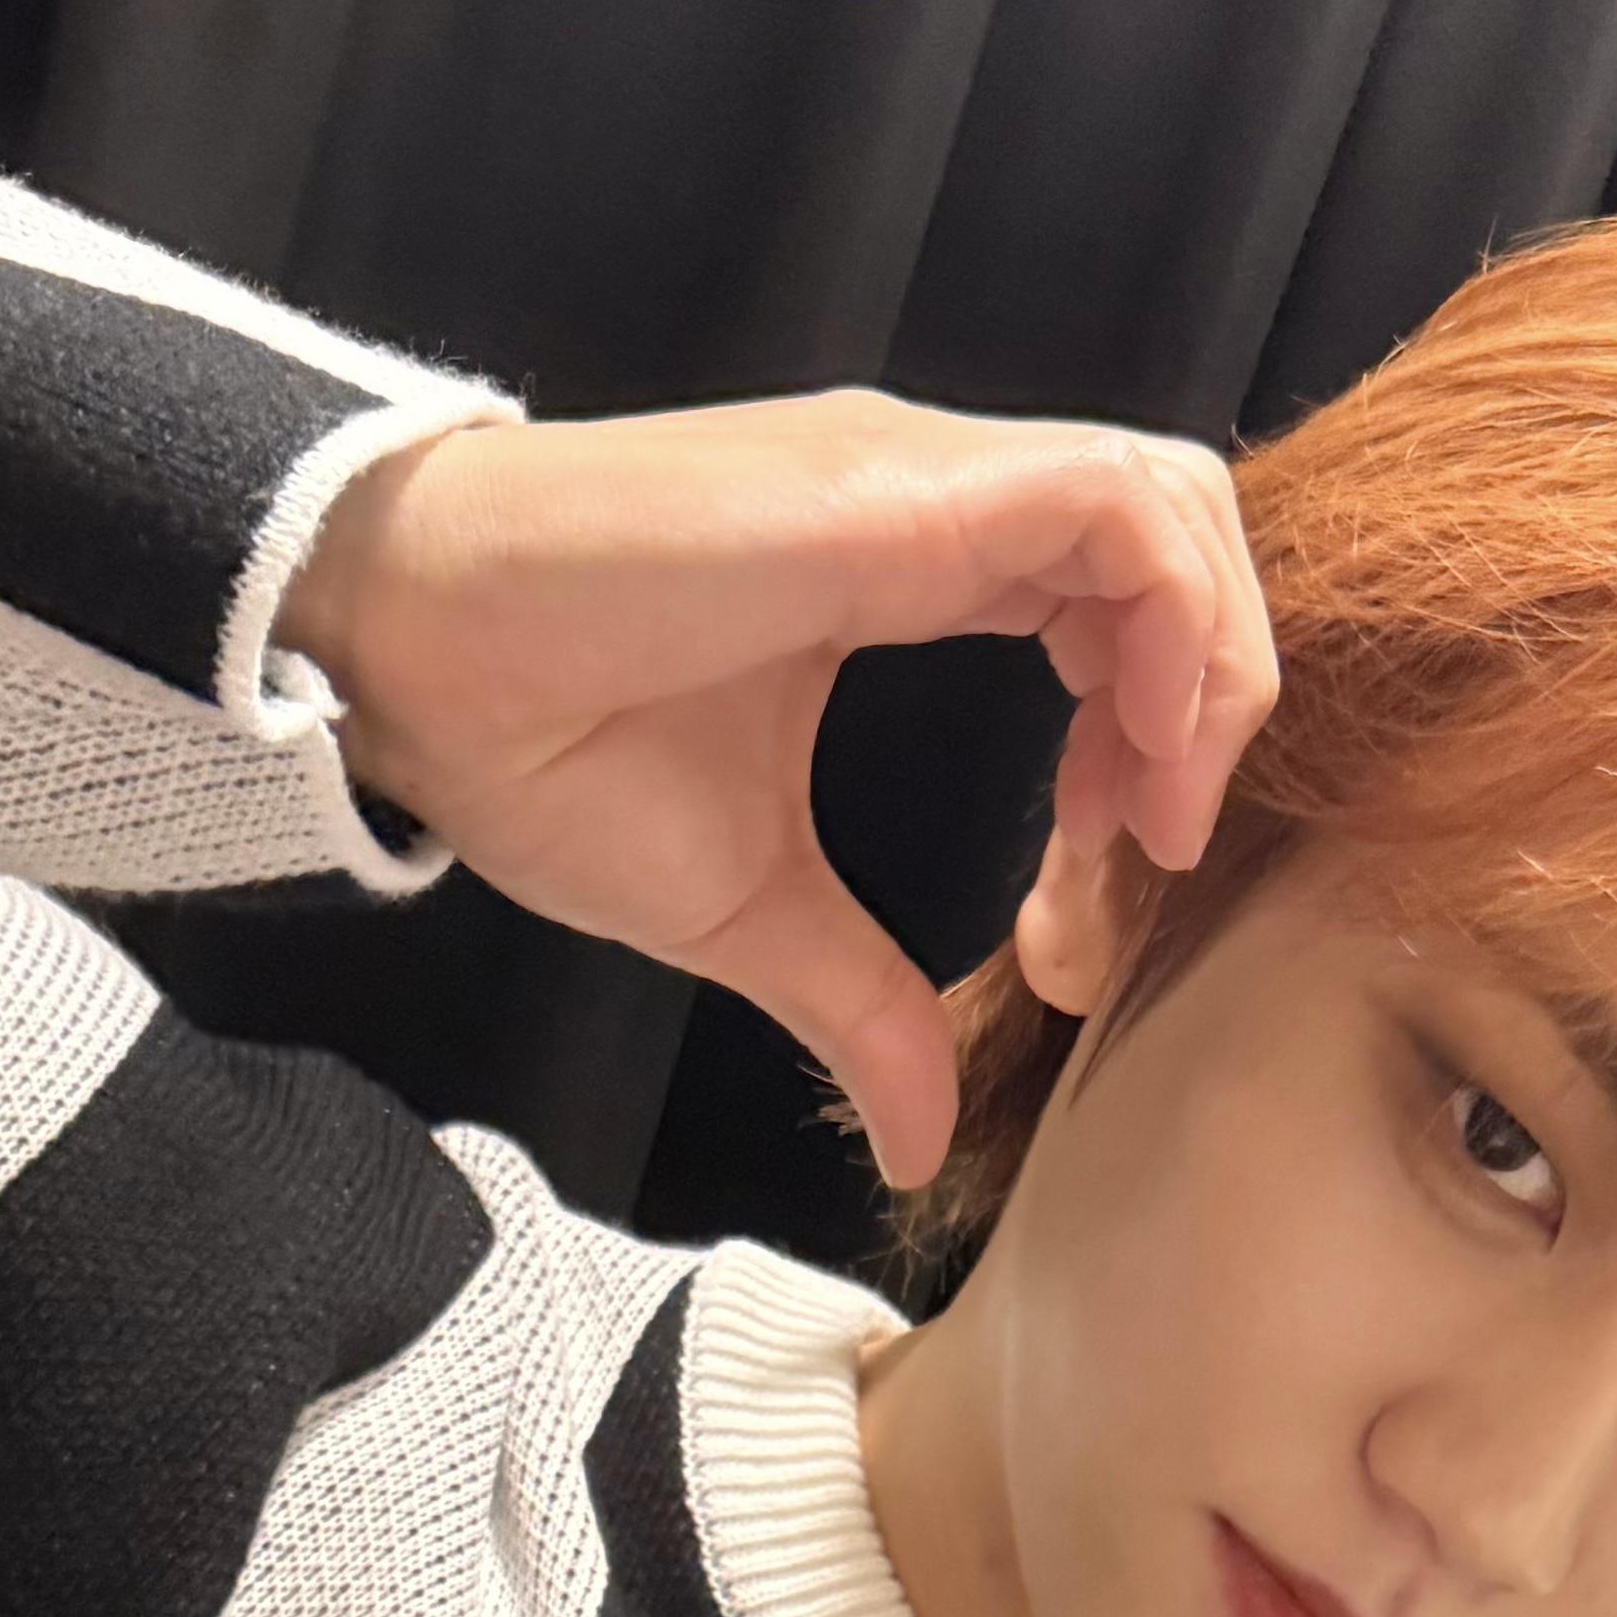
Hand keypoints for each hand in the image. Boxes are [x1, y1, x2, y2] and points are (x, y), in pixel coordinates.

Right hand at [278, 394, 1275, 1187]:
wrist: (407, 653)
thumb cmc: (542, 743)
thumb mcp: (744, 909)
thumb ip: (857, 1005)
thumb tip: (917, 1141)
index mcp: (912, 562)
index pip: (1115, 611)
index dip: (1148, 756)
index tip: (1086, 900)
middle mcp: (939, 499)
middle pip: (1179, 540)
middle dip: (1209, 707)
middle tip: (1145, 857)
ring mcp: (923, 475)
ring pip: (1174, 502)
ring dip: (1205, 666)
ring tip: (1145, 815)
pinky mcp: (896, 480)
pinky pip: (1117, 506)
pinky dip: (1167, 624)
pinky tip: (1121, 755)